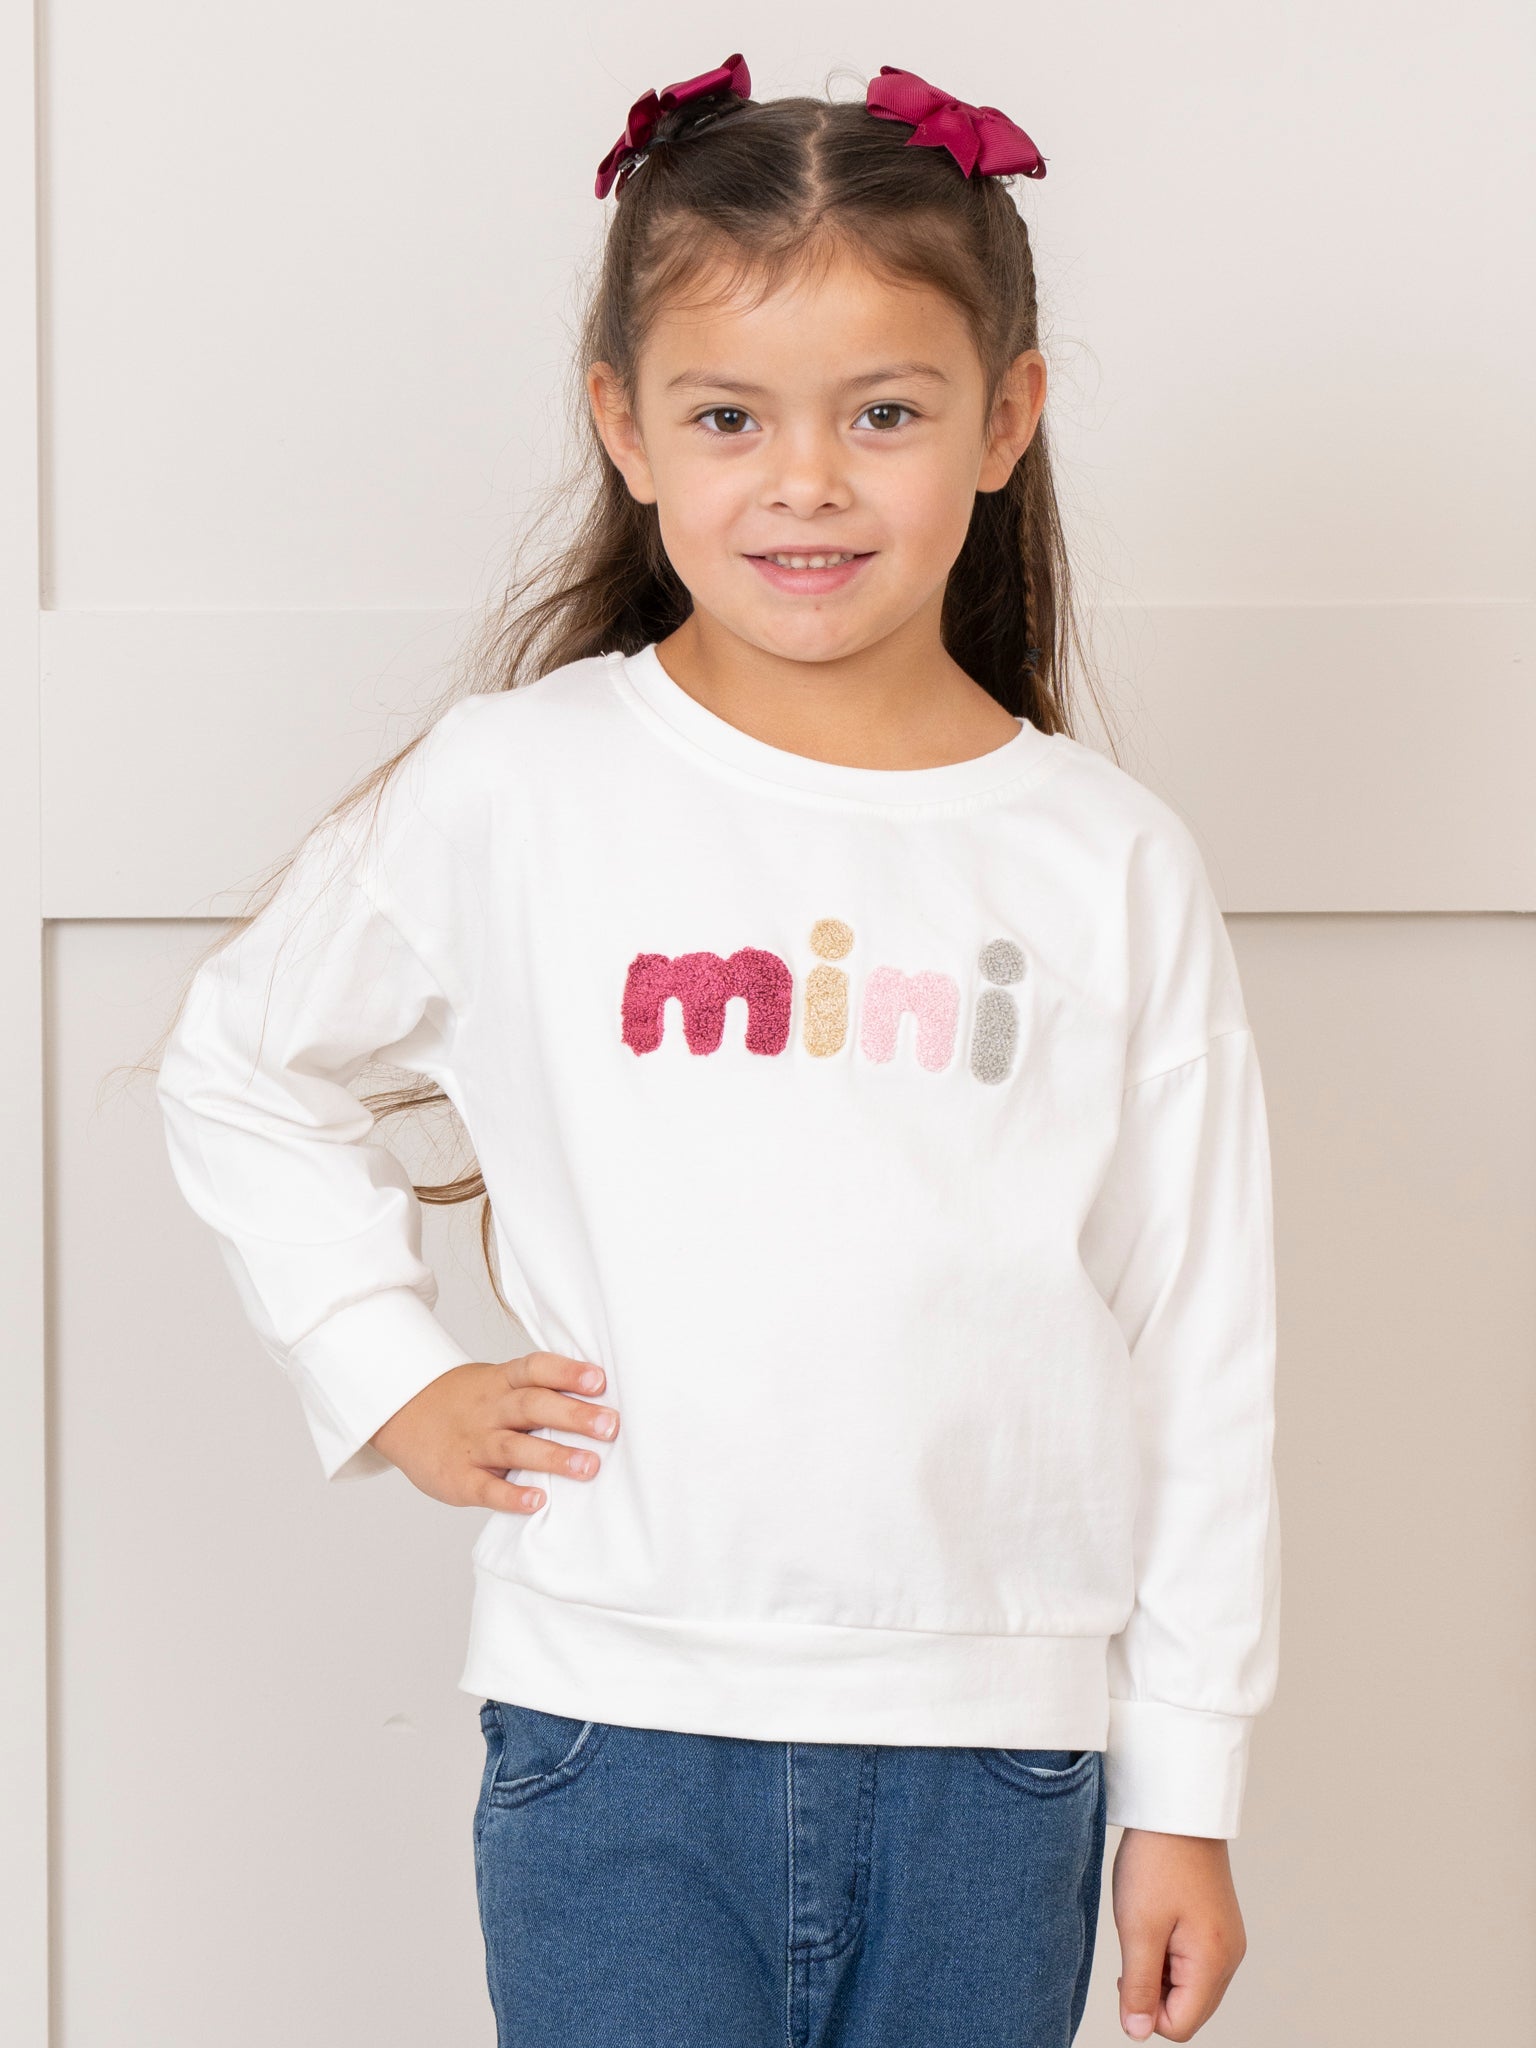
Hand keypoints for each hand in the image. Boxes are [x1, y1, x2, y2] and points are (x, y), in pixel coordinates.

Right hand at [368, 1351, 619, 1510]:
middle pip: (532, 1406)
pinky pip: (486, 1488)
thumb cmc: (469, 1403)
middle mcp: (489, 1410)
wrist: (402, 1415)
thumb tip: (600, 1402)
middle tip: (610, 1426)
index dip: (567, 1372)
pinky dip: (511, 1495)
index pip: (535, 1369)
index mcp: (501, 1382)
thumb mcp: (497, 1384)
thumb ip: (538, 1391)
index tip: (600, 1380)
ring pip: (514, 1447)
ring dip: (553, 1456)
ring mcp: (473, 1444)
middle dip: (573, 1415)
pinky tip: (537, 1502)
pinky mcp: (458, 1478)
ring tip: (589, 1466)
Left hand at [1111, 1827, 1246, 2039]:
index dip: (1145, 2011)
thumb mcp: (1138, 1928)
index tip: (1127, 1971)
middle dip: (1154, 1991)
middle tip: (1135, 1945)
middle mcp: (1229, 1958)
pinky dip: (1169, 1952)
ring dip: (1160, 1969)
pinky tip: (1156, 1919)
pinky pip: (1193, 1961)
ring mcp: (1226, 1941)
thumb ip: (1139, 1986)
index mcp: (1214, 1963)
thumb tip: (1138, 2032)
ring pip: (1188, 1986)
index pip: (1179, 2026)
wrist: (1177, 1809)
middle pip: (1188, 2010)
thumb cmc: (1157, 1862)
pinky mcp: (1218, 1926)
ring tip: (1146, 1926)